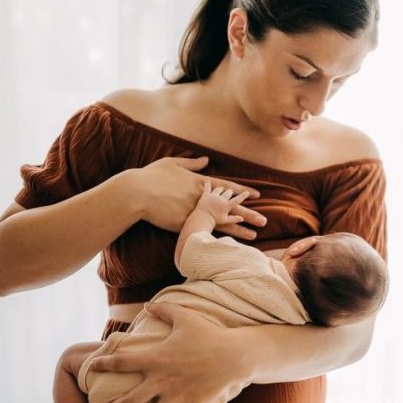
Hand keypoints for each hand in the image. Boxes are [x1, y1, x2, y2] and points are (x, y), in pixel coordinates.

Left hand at [88, 302, 251, 402]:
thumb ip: (163, 309)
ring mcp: (177, 397)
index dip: (103, 364)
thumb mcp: (184, 316)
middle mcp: (161, 381)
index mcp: (156, 359)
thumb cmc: (208, 334)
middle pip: (130, 400)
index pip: (121, 362)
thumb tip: (146, 305)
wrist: (234, 355)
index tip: (93, 367)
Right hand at [132, 156, 266, 239]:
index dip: (242, 191)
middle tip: (265, 219)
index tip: (257, 195)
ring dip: (241, 227)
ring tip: (257, 233)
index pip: (226, 187)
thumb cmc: (152, 176)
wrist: (137, 193)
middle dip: (249, 212)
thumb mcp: (172, 163)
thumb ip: (191, 163)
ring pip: (223, 221)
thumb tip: (205, 159)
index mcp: (200, 182)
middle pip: (230, 206)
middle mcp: (202, 197)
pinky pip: (207, 231)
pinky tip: (233, 243)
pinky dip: (221, 237)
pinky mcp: (185, 223)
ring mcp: (195, 211)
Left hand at [193, 179, 251, 226]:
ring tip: (222, 189)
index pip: (237, 200)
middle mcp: (220, 199)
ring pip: (219, 189)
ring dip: (221, 189)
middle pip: (228, 192)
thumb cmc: (214, 221)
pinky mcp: (205, 195)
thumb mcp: (225, 221)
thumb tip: (242, 218)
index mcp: (226, 205)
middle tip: (230, 192)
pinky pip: (207, 187)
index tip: (247, 192)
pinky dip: (207, 183)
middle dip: (230, 192)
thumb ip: (234, 219)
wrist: (201, 219)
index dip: (243, 196)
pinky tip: (207, 179)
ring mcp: (213, 196)